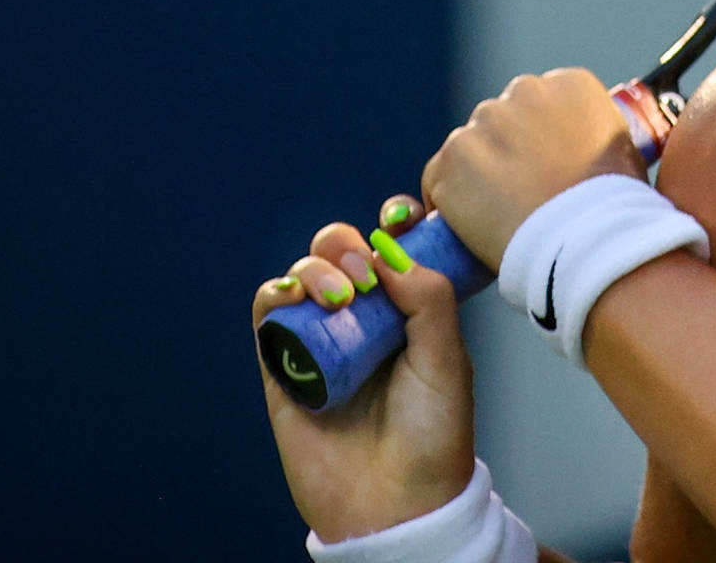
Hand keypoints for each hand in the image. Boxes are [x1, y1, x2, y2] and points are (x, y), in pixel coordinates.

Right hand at [252, 197, 474, 542]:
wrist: (395, 504)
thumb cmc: (433, 436)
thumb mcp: (446, 359)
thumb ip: (427, 298)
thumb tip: (388, 250)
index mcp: (407, 309)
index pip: (391, 246)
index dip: (392, 220)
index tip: (400, 212)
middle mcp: (362, 318)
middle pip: (339, 251)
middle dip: (344, 244)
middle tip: (362, 273)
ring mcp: (321, 340)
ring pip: (302, 275)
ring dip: (313, 269)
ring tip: (339, 297)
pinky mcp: (283, 367)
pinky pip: (268, 315)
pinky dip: (276, 294)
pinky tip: (295, 300)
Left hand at [422, 67, 645, 266]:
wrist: (587, 239)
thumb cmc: (615, 205)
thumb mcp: (623, 152)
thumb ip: (595, 136)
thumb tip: (586, 148)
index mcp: (570, 84)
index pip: (542, 101)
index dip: (541, 136)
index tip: (547, 166)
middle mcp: (524, 91)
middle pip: (503, 119)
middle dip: (508, 150)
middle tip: (524, 193)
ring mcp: (483, 125)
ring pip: (470, 146)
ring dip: (479, 173)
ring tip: (500, 215)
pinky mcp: (452, 161)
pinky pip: (440, 178)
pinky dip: (449, 200)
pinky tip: (471, 225)